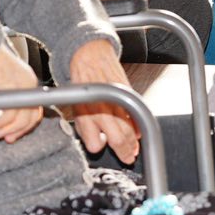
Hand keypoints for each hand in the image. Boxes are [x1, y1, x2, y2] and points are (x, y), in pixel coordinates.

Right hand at [0, 43, 44, 142]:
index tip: (8, 138)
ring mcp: (22, 83)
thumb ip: (1, 99)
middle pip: (29, 118)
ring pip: (19, 119)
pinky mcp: (11, 84)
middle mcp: (29, 82)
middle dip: (10, 132)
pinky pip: (8, 113)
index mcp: (26, 81)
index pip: (33, 112)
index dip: (21, 129)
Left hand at [64, 37, 139, 162]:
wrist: (90, 56)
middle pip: (120, 138)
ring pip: (129, 128)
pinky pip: (135, 115)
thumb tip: (97, 145)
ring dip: (133, 142)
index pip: (102, 142)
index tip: (114, 154)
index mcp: (90, 114)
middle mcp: (105, 110)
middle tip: (129, 158)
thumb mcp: (77, 109)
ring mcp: (118, 102)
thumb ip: (86, 130)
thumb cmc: (82, 83)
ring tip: (134, 150)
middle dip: (126, 151)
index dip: (109, 150)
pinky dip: (137, 126)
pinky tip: (137, 134)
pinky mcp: (127, 94)